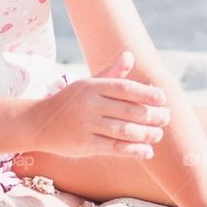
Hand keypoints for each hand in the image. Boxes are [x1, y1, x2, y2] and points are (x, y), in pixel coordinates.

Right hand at [23, 51, 169, 158]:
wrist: (40, 123)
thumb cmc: (69, 102)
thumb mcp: (87, 84)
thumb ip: (111, 73)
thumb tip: (130, 54)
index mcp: (92, 87)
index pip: (125, 88)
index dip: (147, 93)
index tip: (162, 98)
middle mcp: (89, 104)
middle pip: (128, 110)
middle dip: (152, 115)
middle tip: (166, 118)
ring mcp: (86, 125)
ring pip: (124, 130)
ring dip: (146, 134)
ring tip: (158, 134)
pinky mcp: (85, 145)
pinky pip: (115, 148)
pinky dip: (134, 150)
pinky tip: (146, 151)